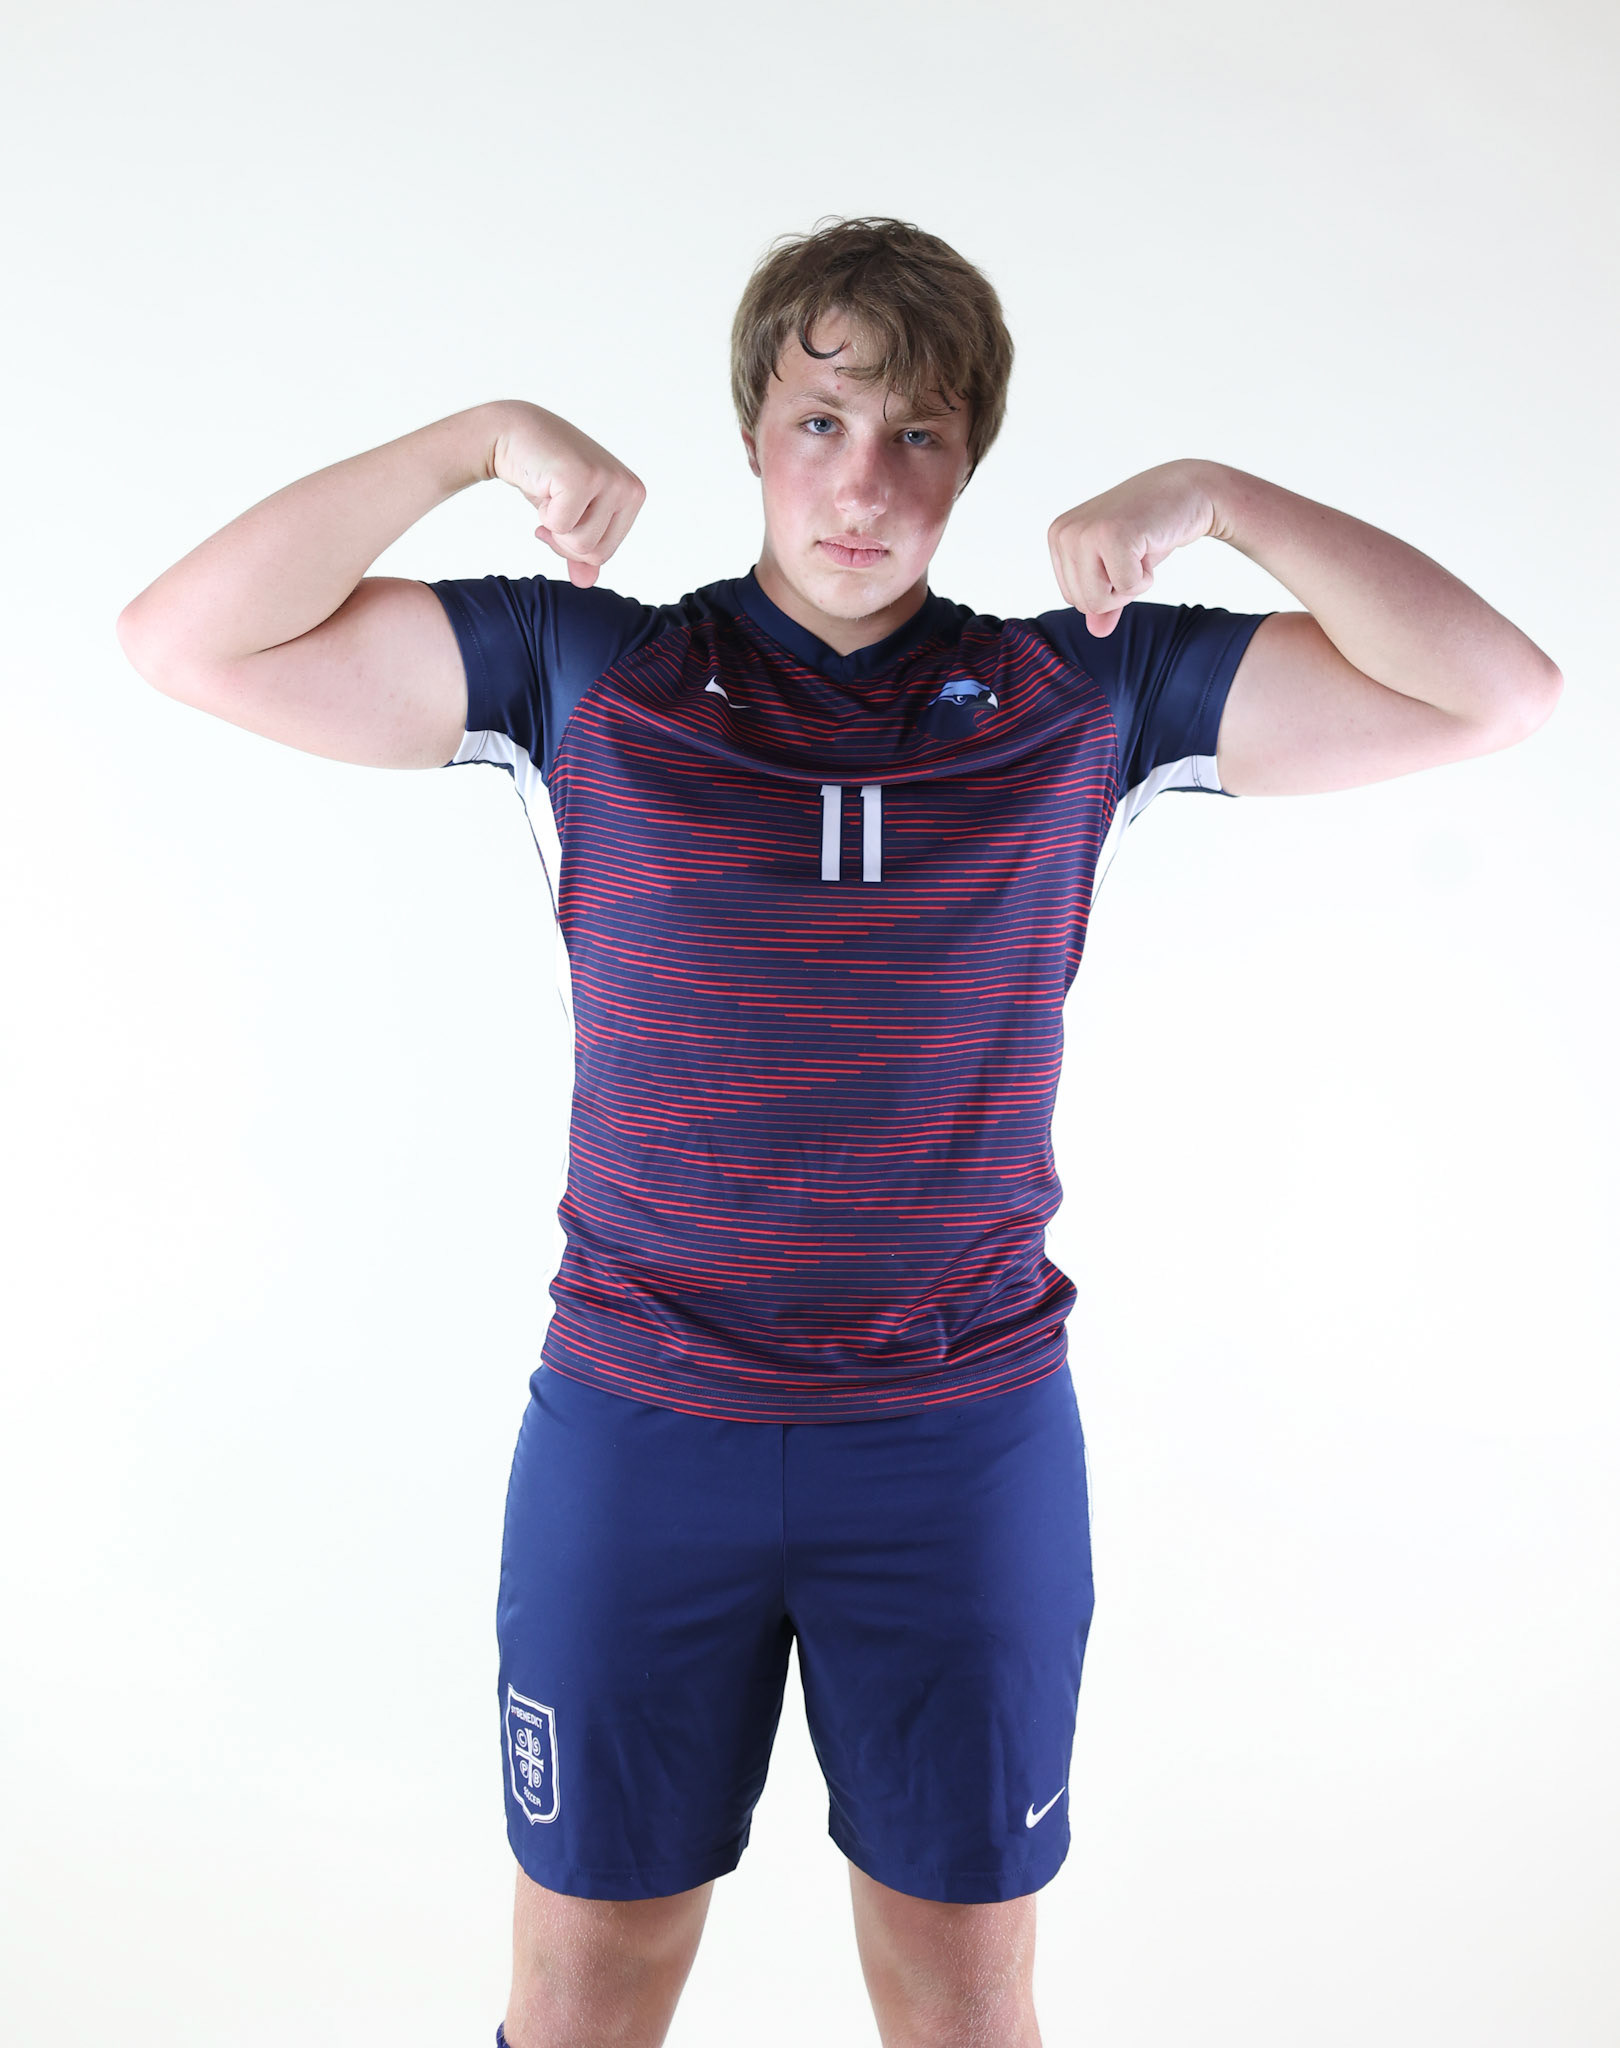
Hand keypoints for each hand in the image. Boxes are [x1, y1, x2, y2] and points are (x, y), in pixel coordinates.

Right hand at [488, 402, 646, 587]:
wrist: (510, 433)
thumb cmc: (543, 474)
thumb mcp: (568, 516)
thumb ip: (581, 551)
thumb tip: (586, 583)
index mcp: (633, 496)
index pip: (605, 554)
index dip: (573, 545)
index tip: (562, 512)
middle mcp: (628, 487)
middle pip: (594, 554)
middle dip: (563, 539)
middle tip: (553, 503)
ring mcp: (608, 480)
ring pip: (580, 544)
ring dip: (553, 525)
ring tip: (551, 491)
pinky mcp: (583, 477)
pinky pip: (561, 527)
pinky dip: (543, 513)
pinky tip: (543, 484)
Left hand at [1047, 459, 1218, 635]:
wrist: (1189, 491)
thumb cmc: (1151, 528)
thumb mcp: (1120, 566)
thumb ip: (1105, 599)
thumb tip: (1096, 632)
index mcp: (1058, 536)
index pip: (1073, 598)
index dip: (1107, 589)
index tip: (1123, 556)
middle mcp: (1064, 532)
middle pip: (1084, 603)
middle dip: (1119, 590)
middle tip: (1135, 553)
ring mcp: (1084, 532)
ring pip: (1099, 601)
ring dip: (1132, 585)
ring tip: (1140, 550)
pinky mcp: (1111, 535)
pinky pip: (1126, 588)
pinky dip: (1146, 577)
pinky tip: (1149, 546)